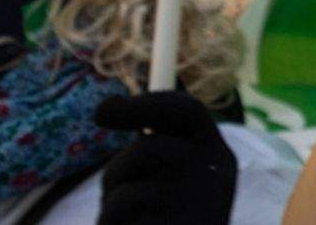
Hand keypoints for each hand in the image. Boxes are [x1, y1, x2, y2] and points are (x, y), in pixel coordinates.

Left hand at [94, 91, 236, 224]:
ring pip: (126, 176)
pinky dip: (110, 222)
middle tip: (98, 116)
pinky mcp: (170, 224)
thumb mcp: (175, 183)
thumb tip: (110, 107)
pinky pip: (116, 208)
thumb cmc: (172, 223)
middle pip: (149, 145)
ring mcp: (191, 201)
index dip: (148, 103)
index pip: (187, 113)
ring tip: (122, 216)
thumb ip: (159, 150)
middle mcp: (212, 173)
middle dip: (120, 143)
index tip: (104, 108)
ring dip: (111, 191)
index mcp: (217, 159)